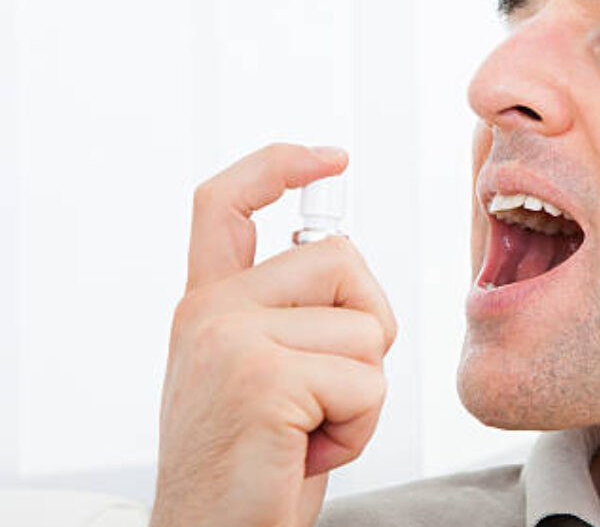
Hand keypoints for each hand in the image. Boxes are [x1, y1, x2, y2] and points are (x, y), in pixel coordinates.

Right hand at [150, 144, 396, 526]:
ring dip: (362, 390)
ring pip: (366, 326)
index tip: (329, 157)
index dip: (277, 165)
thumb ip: (288, 312)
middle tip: (326, 392)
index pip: (225, 204)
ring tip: (309, 429)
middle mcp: (210, 312)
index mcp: (209, 305)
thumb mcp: (264, 372)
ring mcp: (230, 339)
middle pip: (343, 258)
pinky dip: (359, 427)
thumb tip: (339, 255)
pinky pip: (367, 380)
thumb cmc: (255, 465)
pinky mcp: (261, 378)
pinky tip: (308, 451)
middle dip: (366, 326)